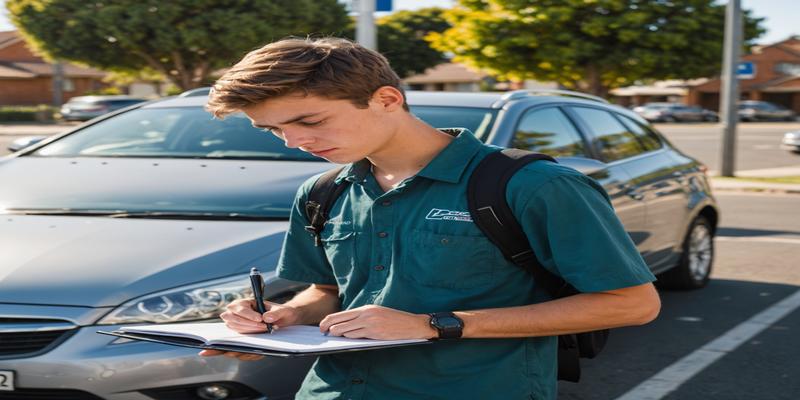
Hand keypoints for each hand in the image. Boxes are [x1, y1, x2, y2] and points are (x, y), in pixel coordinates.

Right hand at [198, 298, 301, 360]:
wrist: (284, 320)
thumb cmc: (281, 312)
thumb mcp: (283, 310)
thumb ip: (276, 313)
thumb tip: (267, 318)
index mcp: (246, 302)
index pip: (240, 308)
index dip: (248, 315)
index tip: (260, 319)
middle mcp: (238, 312)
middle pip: (231, 318)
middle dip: (247, 324)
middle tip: (263, 326)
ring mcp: (237, 323)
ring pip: (234, 327)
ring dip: (248, 331)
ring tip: (264, 329)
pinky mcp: (240, 332)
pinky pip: (238, 336)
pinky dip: (248, 336)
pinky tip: (260, 335)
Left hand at [319, 305, 436, 339]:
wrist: (411, 324)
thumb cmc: (394, 319)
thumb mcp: (376, 312)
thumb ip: (361, 317)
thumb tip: (343, 325)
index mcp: (365, 308)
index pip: (341, 314)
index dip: (328, 320)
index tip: (322, 326)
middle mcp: (366, 315)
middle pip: (339, 322)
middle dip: (328, 329)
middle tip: (323, 334)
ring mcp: (370, 324)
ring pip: (345, 331)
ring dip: (339, 335)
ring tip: (334, 337)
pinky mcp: (374, 334)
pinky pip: (355, 337)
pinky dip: (349, 339)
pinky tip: (347, 339)